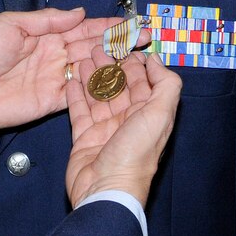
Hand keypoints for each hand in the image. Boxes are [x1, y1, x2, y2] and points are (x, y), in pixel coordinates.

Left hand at [0, 7, 129, 132]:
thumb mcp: (11, 24)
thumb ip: (46, 21)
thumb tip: (79, 12)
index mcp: (44, 34)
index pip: (82, 27)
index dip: (106, 24)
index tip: (130, 20)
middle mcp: (54, 55)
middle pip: (93, 46)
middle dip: (120, 41)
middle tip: (146, 36)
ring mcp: (55, 78)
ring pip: (92, 69)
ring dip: (116, 63)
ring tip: (142, 56)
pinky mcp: (52, 101)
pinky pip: (80, 93)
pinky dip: (100, 87)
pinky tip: (120, 82)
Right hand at [65, 48, 181, 208]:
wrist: (105, 190)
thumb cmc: (134, 154)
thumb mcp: (159, 116)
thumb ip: (164, 86)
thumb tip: (156, 60)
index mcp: (149, 116)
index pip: (143, 84)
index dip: (135, 64)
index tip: (124, 45)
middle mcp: (128, 121)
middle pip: (118, 87)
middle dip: (109, 66)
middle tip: (98, 47)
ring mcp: (105, 129)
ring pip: (98, 96)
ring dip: (91, 76)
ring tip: (82, 58)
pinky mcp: (84, 137)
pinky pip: (79, 111)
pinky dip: (75, 94)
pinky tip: (71, 79)